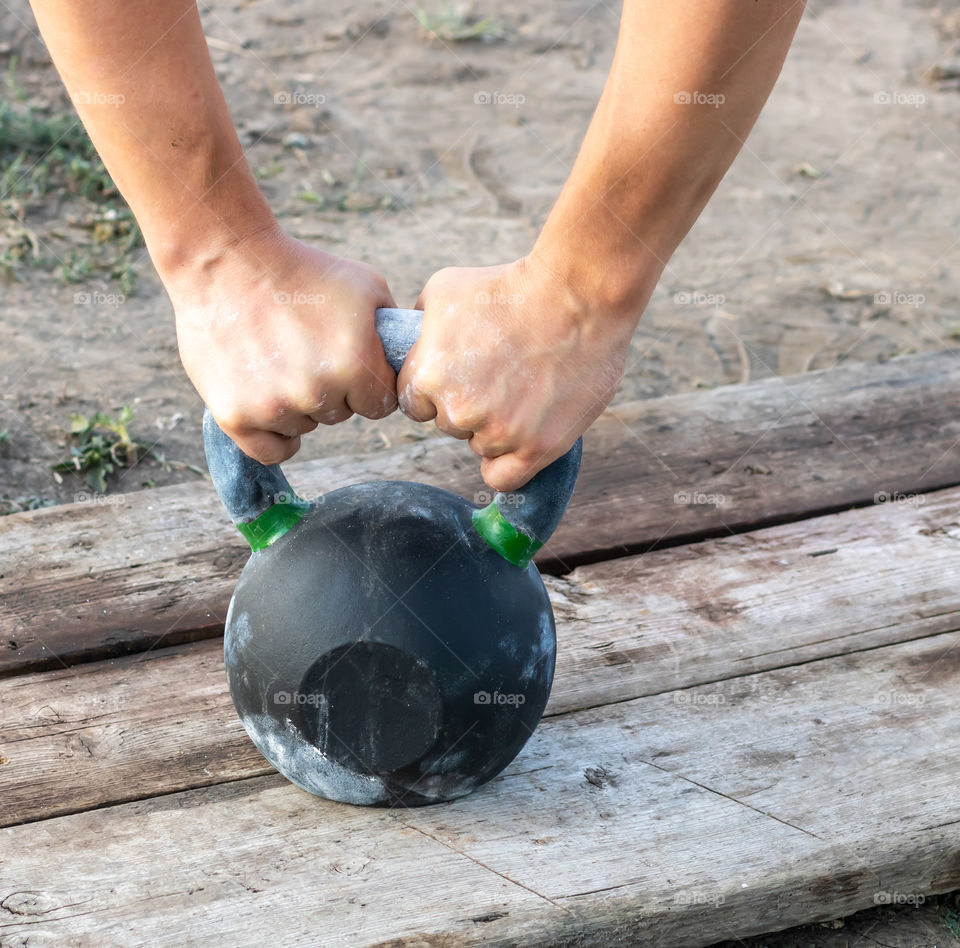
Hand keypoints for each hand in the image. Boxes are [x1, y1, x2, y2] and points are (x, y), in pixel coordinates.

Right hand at [170, 226, 396, 463]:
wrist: (225, 261)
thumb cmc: (302, 269)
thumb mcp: (366, 285)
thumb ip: (392, 330)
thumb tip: (409, 359)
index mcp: (355, 365)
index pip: (380, 404)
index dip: (368, 382)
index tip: (350, 360)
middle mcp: (316, 392)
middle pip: (341, 415)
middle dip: (332, 389)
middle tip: (307, 350)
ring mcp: (273, 407)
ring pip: (305, 427)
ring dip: (299, 405)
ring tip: (280, 359)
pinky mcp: (235, 416)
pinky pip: (271, 451)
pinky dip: (275, 436)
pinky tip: (273, 407)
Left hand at [398, 255, 637, 491]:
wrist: (577, 295)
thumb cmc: (511, 285)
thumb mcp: (444, 289)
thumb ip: (419, 329)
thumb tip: (410, 345)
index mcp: (429, 376)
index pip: (416, 404)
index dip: (438, 388)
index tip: (463, 371)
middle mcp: (458, 411)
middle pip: (449, 425)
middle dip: (468, 404)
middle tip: (501, 372)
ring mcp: (499, 433)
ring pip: (480, 447)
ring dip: (495, 427)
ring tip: (523, 388)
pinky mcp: (537, 448)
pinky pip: (504, 478)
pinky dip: (506, 463)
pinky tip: (517, 439)